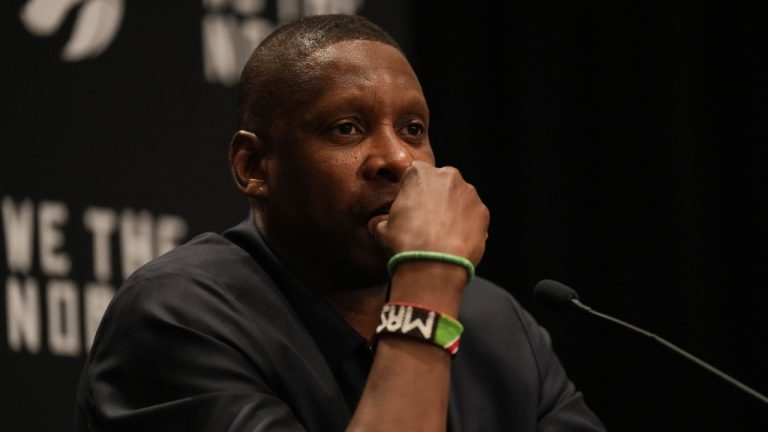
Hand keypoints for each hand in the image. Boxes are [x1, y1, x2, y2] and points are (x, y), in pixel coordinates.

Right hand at [369, 161, 489, 265]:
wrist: (434, 265)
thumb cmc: (406, 243)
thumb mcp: (381, 229)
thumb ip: (381, 220)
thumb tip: (379, 224)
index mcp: (421, 173)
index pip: (414, 175)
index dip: (410, 192)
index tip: (409, 208)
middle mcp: (448, 176)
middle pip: (440, 184)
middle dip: (435, 199)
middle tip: (426, 222)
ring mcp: (469, 193)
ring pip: (458, 199)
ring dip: (452, 211)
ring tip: (441, 235)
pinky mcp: (483, 212)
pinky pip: (472, 216)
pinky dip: (466, 226)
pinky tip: (454, 242)